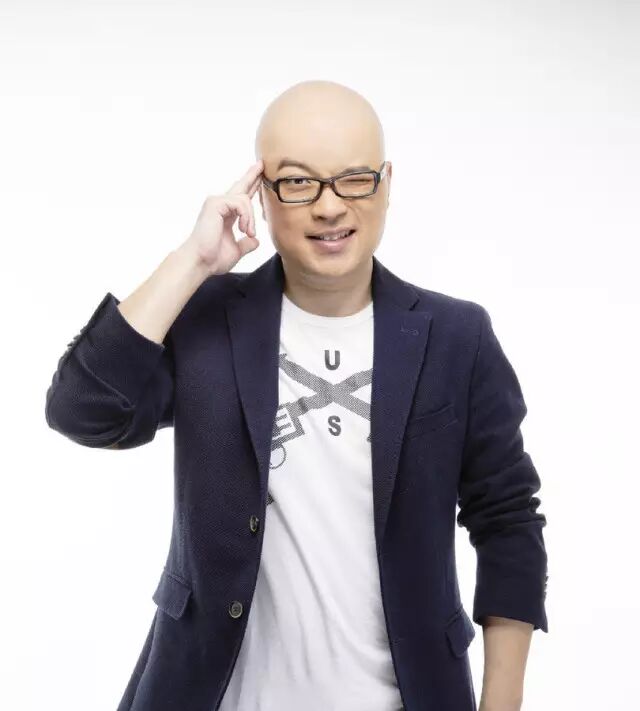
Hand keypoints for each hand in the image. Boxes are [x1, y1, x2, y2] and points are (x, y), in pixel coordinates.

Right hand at [181, 159, 263, 275]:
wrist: (201, 262)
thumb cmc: (213, 258)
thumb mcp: (236, 250)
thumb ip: (246, 244)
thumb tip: (255, 241)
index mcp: (225, 214)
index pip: (241, 198)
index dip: (251, 187)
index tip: (260, 177)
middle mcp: (220, 205)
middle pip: (240, 186)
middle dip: (252, 175)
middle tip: (262, 163)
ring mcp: (216, 202)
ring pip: (244, 199)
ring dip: (251, 218)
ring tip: (248, 232)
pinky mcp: (215, 203)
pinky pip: (240, 203)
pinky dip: (246, 217)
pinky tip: (244, 229)